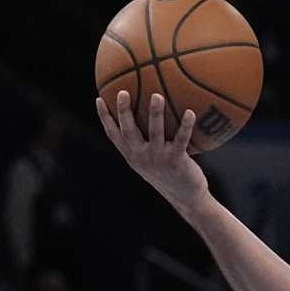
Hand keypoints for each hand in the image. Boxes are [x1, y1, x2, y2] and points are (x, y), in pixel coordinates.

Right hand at [96, 90, 209, 212]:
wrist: (185, 198)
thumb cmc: (168, 174)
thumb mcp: (150, 160)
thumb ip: (143, 142)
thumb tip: (144, 115)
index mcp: (132, 155)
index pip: (113, 134)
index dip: (104, 117)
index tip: (99, 98)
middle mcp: (142, 156)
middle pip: (129, 130)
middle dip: (124, 111)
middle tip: (123, 92)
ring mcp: (159, 158)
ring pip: (155, 132)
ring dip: (155, 113)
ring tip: (157, 96)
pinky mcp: (176, 161)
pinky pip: (181, 139)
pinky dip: (186, 125)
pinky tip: (190, 112)